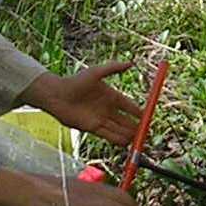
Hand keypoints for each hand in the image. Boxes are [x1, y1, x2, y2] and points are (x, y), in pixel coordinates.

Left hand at [23, 62, 143, 146]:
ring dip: (128, 135)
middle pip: (126, 119)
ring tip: (139, 140)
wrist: (57, 95)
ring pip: (118, 129)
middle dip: (136, 126)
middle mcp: (107, 108)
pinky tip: (126, 143)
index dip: (138, 111)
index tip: (148, 115)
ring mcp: (100, 118)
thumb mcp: (96, 72)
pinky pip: (109, 135)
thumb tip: (130, 63)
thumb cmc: (75, 82)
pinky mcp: (92, 128)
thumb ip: (113, 68)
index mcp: (110, 95)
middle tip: (146, 132)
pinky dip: (118, 140)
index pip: (129, 105)